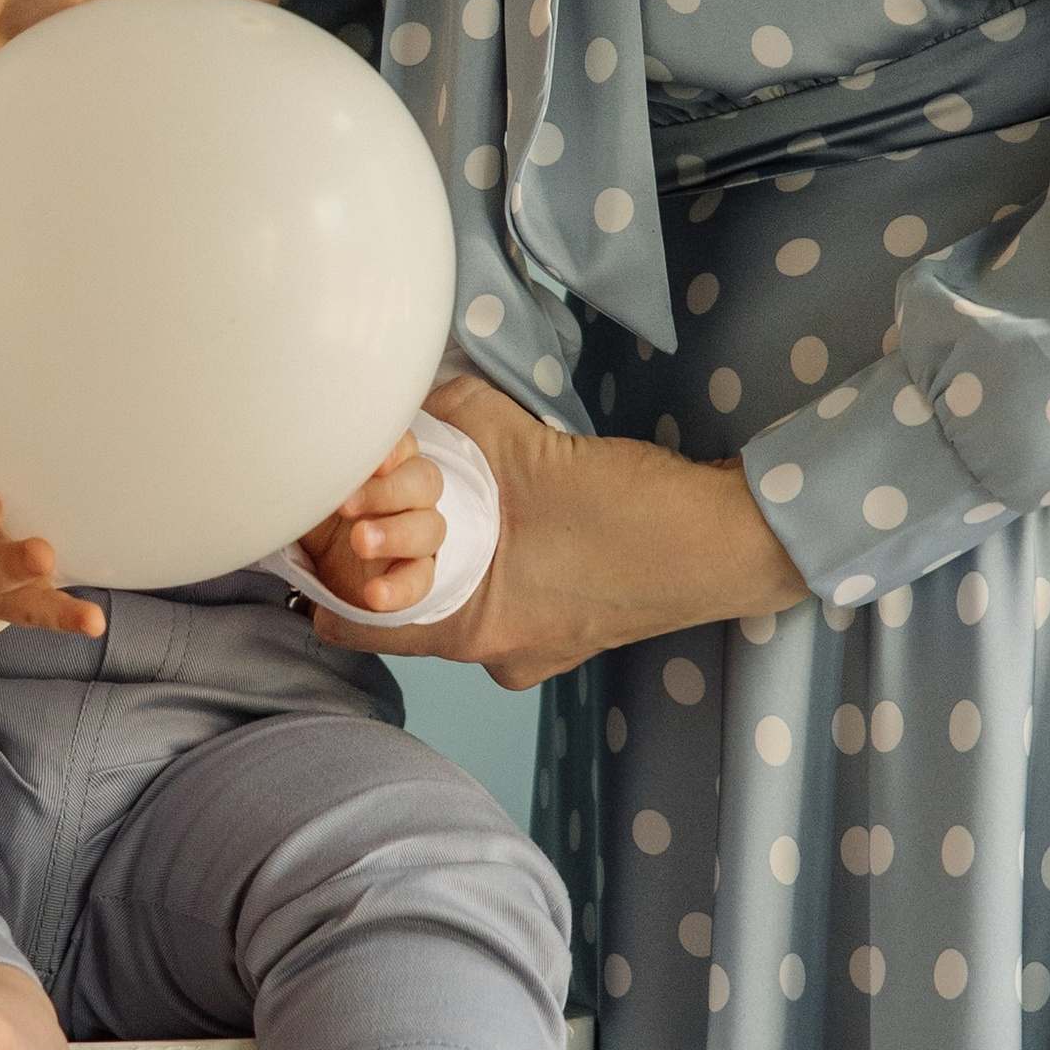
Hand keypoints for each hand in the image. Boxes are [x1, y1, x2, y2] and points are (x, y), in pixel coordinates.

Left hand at [300, 431, 446, 613]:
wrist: (327, 562)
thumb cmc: (324, 512)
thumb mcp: (311, 491)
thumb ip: (310, 479)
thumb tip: (282, 474)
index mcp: (391, 464)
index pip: (405, 446)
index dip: (394, 450)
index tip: (371, 461)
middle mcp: (413, 495)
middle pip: (423, 482)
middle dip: (386, 491)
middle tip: (347, 505)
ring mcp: (419, 533)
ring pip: (429, 528)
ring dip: (395, 534)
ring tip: (361, 542)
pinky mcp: (416, 574)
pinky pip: (421, 580)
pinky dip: (399, 588)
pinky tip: (376, 594)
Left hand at [308, 374, 804, 689]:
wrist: (731, 543)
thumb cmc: (634, 515)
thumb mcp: (530, 448)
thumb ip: (457, 418)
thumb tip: (408, 396)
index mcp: (473, 629)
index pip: (353, 621)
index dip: (325, 569)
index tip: (318, 522)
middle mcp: (496, 654)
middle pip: (402, 606)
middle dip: (382, 549)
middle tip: (371, 492)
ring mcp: (536, 647)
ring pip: (455, 597)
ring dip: (439, 549)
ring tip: (433, 494)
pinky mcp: (568, 628)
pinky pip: (502, 593)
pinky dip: (488, 555)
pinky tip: (496, 509)